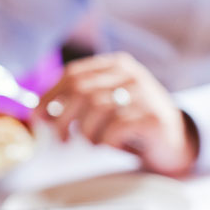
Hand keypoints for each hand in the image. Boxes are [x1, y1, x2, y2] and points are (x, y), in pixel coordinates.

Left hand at [35, 53, 198, 175]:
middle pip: (81, 91)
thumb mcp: (107, 102)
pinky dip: (105, 141)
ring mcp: (144, 93)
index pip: (74, 74)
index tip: (37, 117)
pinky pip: (115, 128)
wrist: (172, 138)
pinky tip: (110, 144)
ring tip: (92, 142)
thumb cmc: (131, 121)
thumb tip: (38, 111)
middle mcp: (131, 74)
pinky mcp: (152, 116)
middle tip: (60, 139)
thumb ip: (78, 101)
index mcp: (117, 65)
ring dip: (86, 132)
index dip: (50, 96)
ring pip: (96, 109)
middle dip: (62, 119)